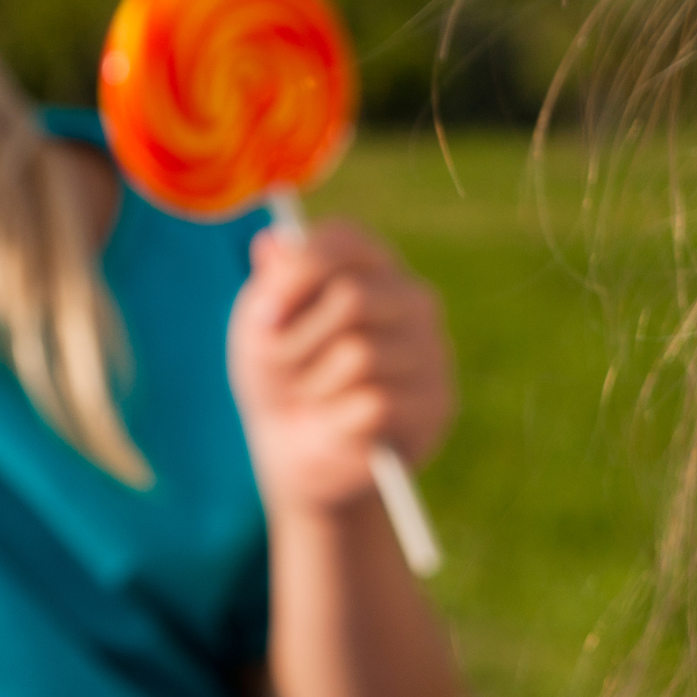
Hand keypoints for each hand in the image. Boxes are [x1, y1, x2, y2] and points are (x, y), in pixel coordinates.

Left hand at [227, 221, 453, 520]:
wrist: (298, 454)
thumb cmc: (281, 378)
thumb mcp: (261, 328)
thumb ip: (270, 286)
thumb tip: (271, 243)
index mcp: (371, 268)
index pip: (345, 241)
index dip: (298, 272)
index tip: (264, 315)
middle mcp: (413, 300)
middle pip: (352, 296)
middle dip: (298, 341)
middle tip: (282, 368)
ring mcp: (432, 352)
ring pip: (360, 355)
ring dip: (313, 385)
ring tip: (312, 397)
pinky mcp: (435, 404)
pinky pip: (374, 403)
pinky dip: (336, 420)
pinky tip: (337, 426)